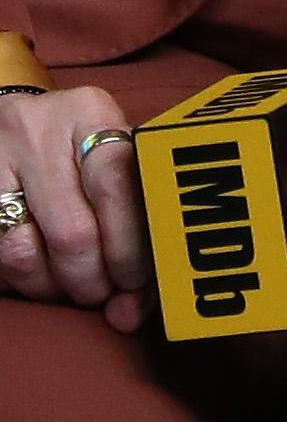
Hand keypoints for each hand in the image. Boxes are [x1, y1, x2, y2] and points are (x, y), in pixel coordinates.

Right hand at [0, 81, 149, 329]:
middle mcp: (37, 133)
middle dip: (93, 280)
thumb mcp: (109, 149)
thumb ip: (134, 210)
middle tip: (105, 294)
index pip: (118, 186)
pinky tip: (38, 278)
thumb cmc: (76, 143)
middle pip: (71, 231)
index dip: (130, 247)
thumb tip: (135, 308)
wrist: (6, 117)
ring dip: (53, 289)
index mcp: (88, 113)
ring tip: (72, 287)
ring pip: (22, 254)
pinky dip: (21, 282)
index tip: (138, 281)